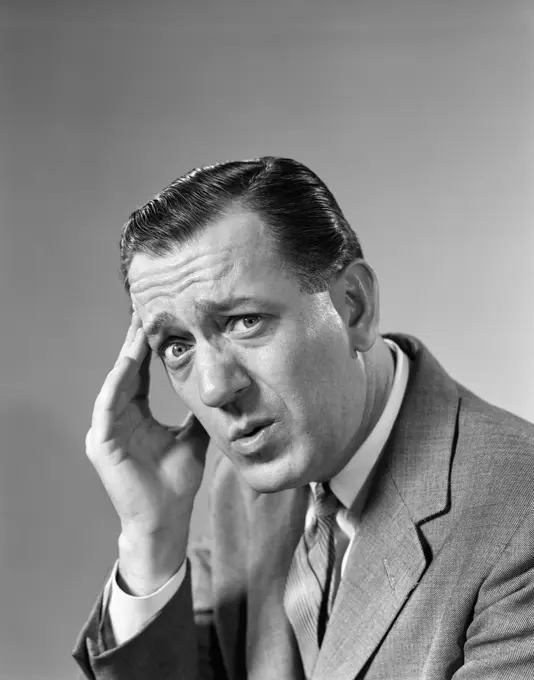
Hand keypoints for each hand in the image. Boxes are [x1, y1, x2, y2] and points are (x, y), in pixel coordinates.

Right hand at [86, 314, 209, 592]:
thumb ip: (198, 414)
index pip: (141, 374)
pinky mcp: (102, 444)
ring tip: (137, 329)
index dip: (148, 348)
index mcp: (137, 416)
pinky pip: (107, 407)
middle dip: (135, 342)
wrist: (167, 520)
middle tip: (145, 310)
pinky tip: (128, 364)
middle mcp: (118, 418)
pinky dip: (117, 384)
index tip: (160, 321)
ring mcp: (107, 430)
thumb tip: (217, 391)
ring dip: (126, 356)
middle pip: (126, 372)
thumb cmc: (176, 483)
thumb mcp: (193, 439)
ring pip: (115, 384)